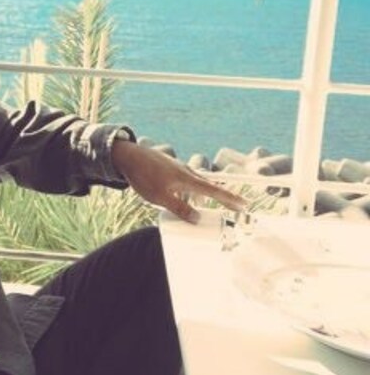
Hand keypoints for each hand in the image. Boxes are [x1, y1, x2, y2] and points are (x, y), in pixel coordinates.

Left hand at [112, 140, 246, 223]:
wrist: (128, 156)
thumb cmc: (144, 176)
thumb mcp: (160, 197)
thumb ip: (179, 209)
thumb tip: (197, 218)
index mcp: (187, 180)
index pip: (214, 191)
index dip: (230, 199)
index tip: (244, 204)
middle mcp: (187, 172)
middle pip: (208, 188)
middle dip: (220, 198)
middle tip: (233, 207)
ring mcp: (178, 169)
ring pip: (194, 186)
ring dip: (198, 197)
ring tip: (197, 209)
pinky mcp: (170, 168)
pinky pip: (184, 183)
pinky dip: (186, 192)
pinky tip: (177, 198)